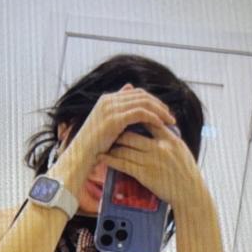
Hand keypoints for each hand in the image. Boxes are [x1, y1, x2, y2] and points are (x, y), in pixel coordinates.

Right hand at [61, 83, 176, 167]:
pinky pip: (140, 113)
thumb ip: (119, 118)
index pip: (136, 93)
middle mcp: (109, 100)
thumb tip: (132, 113)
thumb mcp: (107, 130)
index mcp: (107, 100)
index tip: (163, 112)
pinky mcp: (115, 118)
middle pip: (142, 95)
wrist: (80, 158)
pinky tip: (161, 125)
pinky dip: (153, 117)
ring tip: (170, 121)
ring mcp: (111, 108)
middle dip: (159, 104)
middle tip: (171, 116)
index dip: (152, 101)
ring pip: (143, 102)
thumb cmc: (93, 149)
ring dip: (159, 110)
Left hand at [97, 91, 204, 207]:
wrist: (190, 193)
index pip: (151, 121)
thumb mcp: (182, 150)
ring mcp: (152, 161)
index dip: (135, 118)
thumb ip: (170, 139)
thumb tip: (161, 128)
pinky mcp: (145, 175)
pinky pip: (124, 164)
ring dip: (111, 146)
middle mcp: (160, 148)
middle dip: (118, 132)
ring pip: (125, 149)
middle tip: (106, 131)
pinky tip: (103, 158)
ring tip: (102, 144)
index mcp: (170, 140)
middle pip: (133, 135)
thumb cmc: (186, 173)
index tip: (124, 116)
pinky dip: (111, 160)